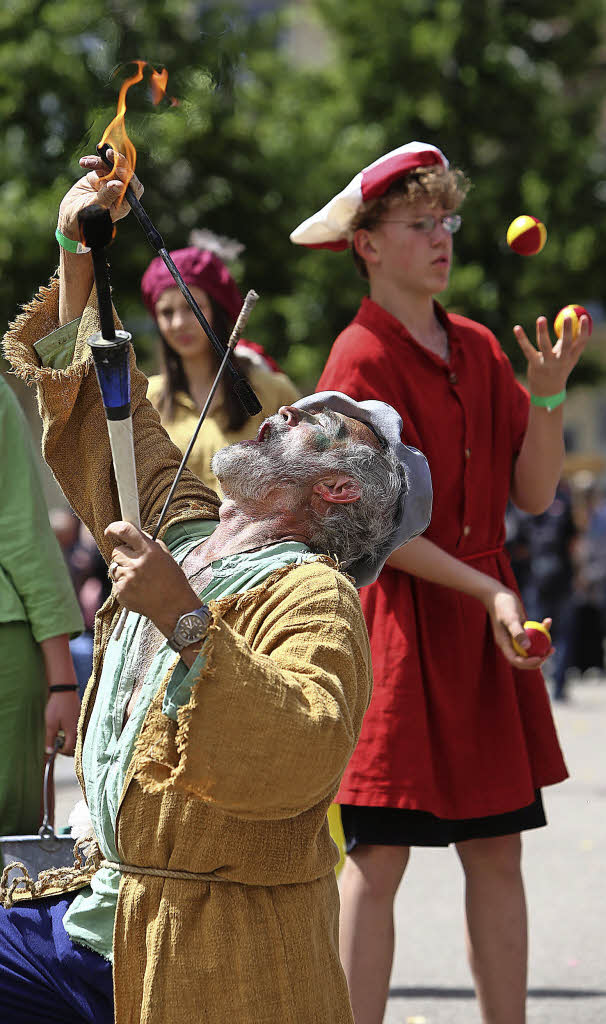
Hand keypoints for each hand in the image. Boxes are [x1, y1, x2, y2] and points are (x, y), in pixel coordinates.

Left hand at [45, 690, 79, 755]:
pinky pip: (78, 730)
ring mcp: (80, 723)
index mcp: (72, 731)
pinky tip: (63, 727)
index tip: (53, 747)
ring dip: (69, 740)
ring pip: (77, 738)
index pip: (69, 749)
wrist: (64, 690)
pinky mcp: (80, 718)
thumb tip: (49, 752)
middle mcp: (79, 728)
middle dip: (66, 747)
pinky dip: (71, 733)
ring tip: (59, 735)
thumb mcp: (50, 723)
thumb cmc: (57, 706)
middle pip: (75, 745)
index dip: (60, 751)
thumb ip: (50, 738)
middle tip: (56, 743)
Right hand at [57, 148, 143, 239]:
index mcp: (124, 204)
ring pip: (111, 166)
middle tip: (109, 154)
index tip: (120, 170)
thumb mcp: (95, 208)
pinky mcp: (98, 177)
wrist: (70, 218)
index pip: (134, 188)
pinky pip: (99, 165)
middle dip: (118, 163)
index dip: (129, 177)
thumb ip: (107, 196)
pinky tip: (83, 163)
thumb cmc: (84, 220)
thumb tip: (120, 185)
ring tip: (88, 163)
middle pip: (125, 174)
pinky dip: (92, 162)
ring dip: (101, 161)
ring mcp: (108, 183)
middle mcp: (119, 192)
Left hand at [105, 521, 200, 636]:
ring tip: (139, 579)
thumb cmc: (173, 581)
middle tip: (135, 563)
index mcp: (149, 551)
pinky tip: (137, 589)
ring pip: (113, 567)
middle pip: (116, 551)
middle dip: (123, 555)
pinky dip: (123, 585)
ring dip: (123, 570)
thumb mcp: (165, 556)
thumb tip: (133, 534)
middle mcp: (136, 564)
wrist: (175, 608)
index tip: (110, 530)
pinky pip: (115, 582)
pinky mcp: (121, 592)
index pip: (125, 531)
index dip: (114, 528)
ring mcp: (127, 579)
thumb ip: (148, 543)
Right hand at [482, 583, 552, 670]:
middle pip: (524, 658)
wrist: (498, 594)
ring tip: (553, 647)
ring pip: (531, 648)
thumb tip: (527, 648)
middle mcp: (510, 643)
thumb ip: (517, 633)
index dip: (528, 663)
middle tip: (549, 652)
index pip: (516, 660)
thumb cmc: (503, 605)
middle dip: (538, 660)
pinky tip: (548, 621)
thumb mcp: (510, 618)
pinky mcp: (522, 629)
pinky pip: (533, 634)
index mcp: (504, 644)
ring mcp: (516, 637)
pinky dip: (542, 630)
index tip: (540, 657)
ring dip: (542, 648)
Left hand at [513, 314, 589, 396]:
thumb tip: (570, 321)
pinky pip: (527, 349)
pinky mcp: (534, 364)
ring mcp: (547, 363)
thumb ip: (569, 341)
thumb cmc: (559, 368)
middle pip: (566, 344)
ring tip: (541, 318)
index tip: (583, 316)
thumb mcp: (567, 356)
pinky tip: (516, 328)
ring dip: (543, 331)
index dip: (583, 330)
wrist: (547, 390)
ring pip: (545, 345)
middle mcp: (561, 360)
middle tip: (569, 317)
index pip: (581, 342)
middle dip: (568, 331)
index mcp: (572, 357)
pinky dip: (521, 338)